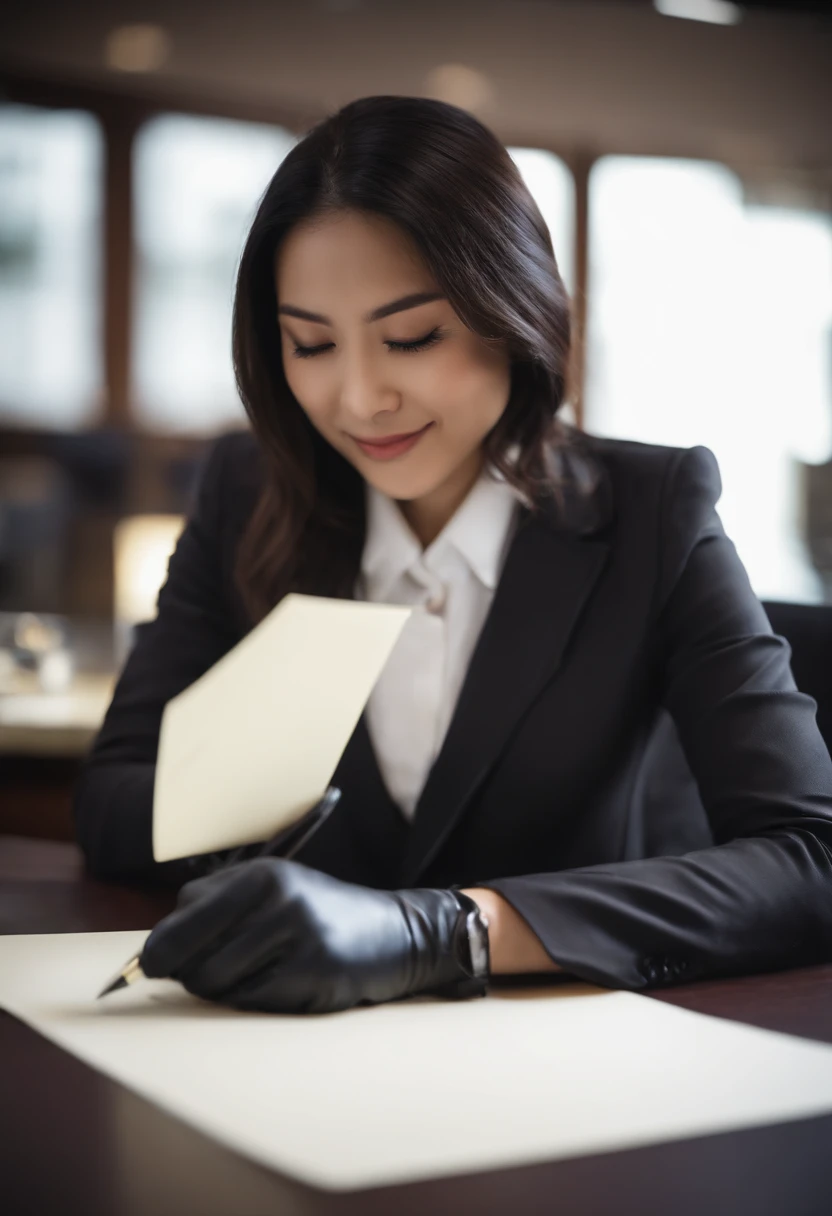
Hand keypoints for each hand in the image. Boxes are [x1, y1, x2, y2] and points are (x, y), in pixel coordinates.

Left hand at [140, 857, 484, 1012]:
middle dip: (192, 975)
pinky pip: (252, 1002)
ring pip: (218, 985)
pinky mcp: (314, 972)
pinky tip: (285, 985)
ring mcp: (298, 935)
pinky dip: (258, 1002)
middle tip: (213, 973)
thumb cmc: (318, 914)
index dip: (161, 952)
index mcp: (260, 874)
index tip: (156, 966)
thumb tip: (150, 954)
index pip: (179, 921)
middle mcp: (278, 898)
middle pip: (192, 959)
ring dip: (227, 991)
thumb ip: (214, 909)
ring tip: (259, 974)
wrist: (395, 933)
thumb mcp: (271, 889)